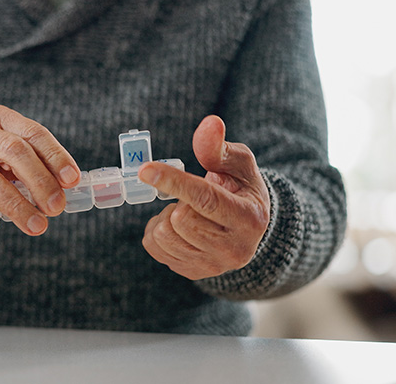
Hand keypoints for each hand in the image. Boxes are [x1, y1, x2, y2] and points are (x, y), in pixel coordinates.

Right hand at [0, 105, 80, 235]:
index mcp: (1, 120)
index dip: (55, 156)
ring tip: (36, 226)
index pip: (33, 133)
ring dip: (16, 205)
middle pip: (14, 151)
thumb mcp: (6, 152)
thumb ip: (34, 164)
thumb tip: (66, 188)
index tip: (72, 181)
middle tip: (56, 208)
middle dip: (40, 181)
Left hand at [138, 115, 269, 279]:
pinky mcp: (193, 272)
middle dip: (176, 202)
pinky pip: (153, 248)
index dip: (173, 182)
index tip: (145, 169)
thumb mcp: (238, 164)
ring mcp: (213, 266)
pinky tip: (177, 227)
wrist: (248, 230)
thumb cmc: (241, 189)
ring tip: (185, 211)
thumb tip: (210, 123)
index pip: (205, 199)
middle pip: (179, 219)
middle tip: (189, 198)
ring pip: (163, 235)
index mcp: (250, 218)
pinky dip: (157, 231)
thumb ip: (219, 146)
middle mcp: (234, 249)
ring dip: (165, 217)